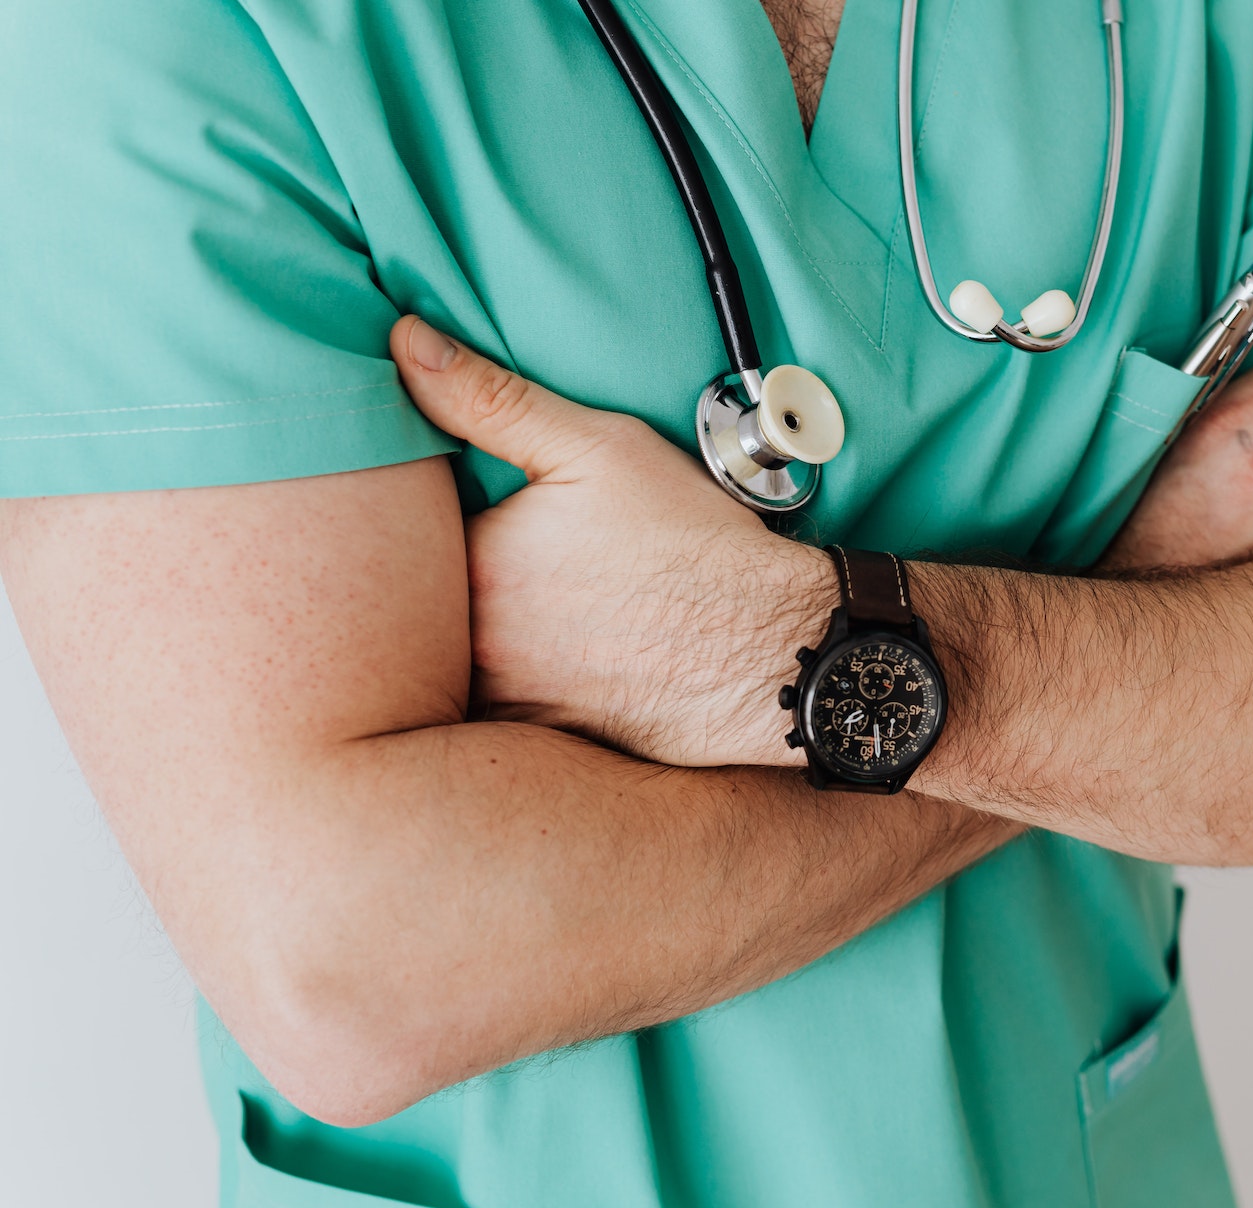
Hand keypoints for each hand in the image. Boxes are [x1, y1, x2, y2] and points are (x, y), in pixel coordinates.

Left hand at [390, 317, 834, 767]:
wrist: (772, 654)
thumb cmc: (693, 547)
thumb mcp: (599, 447)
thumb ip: (490, 397)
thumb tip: (403, 342)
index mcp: (473, 565)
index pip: (408, 538)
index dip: (431, 520)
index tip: (472, 507)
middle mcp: (474, 645)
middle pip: (426, 606)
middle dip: (445, 583)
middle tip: (517, 562)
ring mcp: (507, 702)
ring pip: (457, 664)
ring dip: (475, 641)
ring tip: (544, 613)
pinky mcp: (543, 742)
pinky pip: (498, 717)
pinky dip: (518, 687)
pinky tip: (566, 662)